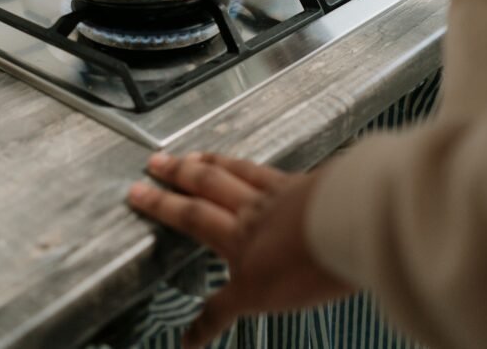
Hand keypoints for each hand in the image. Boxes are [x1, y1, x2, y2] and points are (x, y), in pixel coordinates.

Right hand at [127, 152, 353, 347]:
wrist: (349, 226)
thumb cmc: (308, 265)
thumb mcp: (257, 300)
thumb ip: (220, 313)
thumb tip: (189, 341)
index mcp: (237, 239)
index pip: (191, 221)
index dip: (162, 211)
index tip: (136, 197)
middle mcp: (252, 211)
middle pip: (205, 190)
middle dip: (174, 180)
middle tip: (152, 165)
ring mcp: (279, 194)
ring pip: (234, 173)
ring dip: (207, 163)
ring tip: (189, 156)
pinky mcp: (305, 184)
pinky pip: (269, 171)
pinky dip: (253, 166)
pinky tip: (254, 164)